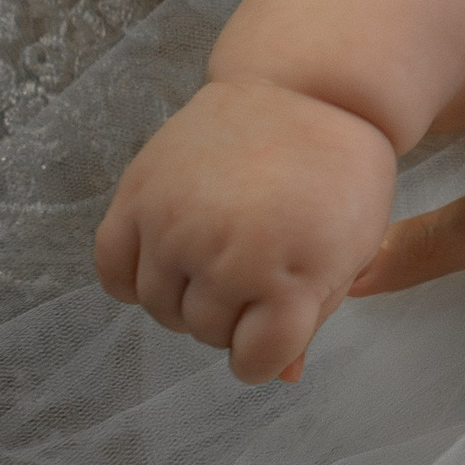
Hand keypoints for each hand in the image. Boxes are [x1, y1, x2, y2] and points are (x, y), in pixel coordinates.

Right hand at [94, 80, 395, 382]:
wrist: (307, 88)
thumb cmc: (340, 174)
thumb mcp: (351, 249)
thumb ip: (313, 316)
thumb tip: (283, 376)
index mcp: (293, 275)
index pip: (257, 362)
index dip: (268, 353)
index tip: (276, 327)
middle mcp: (229, 255)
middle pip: (208, 335)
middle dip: (233, 319)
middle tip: (256, 275)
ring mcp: (176, 225)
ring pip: (160, 309)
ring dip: (187, 299)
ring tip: (219, 259)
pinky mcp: (138, 196)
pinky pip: (114, 272)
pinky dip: (136, 279)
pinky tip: (171, 258)